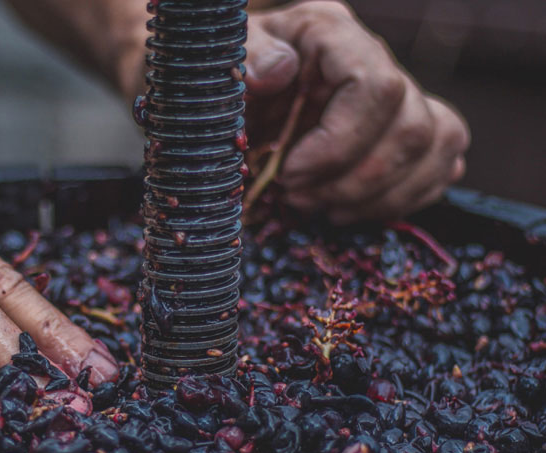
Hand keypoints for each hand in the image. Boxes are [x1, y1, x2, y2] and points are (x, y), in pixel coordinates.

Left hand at [245, 0, 470, 222]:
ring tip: (320, 207)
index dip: (339, 144)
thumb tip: (279, 70)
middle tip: (297, 197)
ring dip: (378, 196)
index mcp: (331, 34)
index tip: (290, 174)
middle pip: (412, 127)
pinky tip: (350, 208)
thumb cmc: (226, 78)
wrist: (235, 94)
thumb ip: (248, 56)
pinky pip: (441, 163)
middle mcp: (375, 59)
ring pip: (435, 147)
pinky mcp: (406, 129)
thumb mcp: (220, 61)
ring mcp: (398, 95)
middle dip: (354, 181)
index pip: (376, 88)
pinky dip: (401, 198)